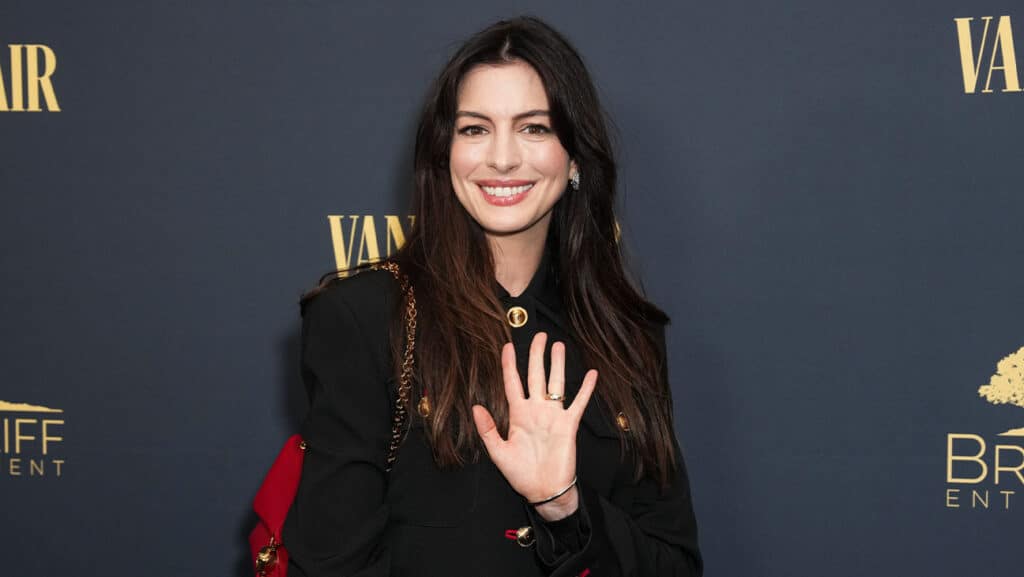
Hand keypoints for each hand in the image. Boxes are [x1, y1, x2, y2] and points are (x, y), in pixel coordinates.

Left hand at [472, 332, 597, 520]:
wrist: (544, 491)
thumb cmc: (521, 474)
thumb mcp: (498, 452)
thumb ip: (487, 429)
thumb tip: (476, 407)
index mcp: (518, 415)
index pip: (512, 383)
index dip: (509, 364)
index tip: (507, 346)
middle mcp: (536, 410)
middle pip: (536, 376)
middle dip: (536, 355)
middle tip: (539, 335)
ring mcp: (553, 416)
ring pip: (556, 383)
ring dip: (557, 364)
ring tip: (558, 345)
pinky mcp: (569, 425)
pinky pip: (578, 403)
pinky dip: (585, 389)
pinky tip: (591, 374)